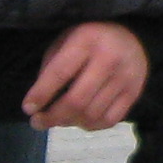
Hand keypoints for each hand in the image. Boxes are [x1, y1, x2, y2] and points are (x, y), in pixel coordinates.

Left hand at [24, 20, 147, 132]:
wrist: (132, 37)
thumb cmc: (90, 39)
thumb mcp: (66, 41)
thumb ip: (51, 68)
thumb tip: (39, 104)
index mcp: (87, 40)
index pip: (60, 72)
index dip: (41, 93)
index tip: (28, 109)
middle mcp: (109, 59)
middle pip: (77, 100)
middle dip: (53, 116)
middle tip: (37, 122)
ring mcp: (125, 78)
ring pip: (92, 114)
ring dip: (69, 122)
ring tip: (58, 119)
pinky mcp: (134, 93)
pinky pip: (109, 121)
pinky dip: (89, 126)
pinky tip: (79, 120)